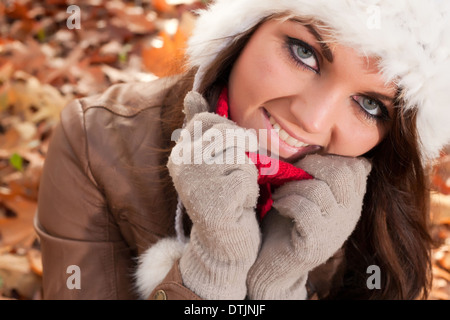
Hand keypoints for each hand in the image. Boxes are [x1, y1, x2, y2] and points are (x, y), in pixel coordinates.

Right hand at [167, 91, 260, 299]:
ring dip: (246, 175)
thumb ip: (201, 128)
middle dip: (239, 154)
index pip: (206, 120)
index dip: (226, 134)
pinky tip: (237, 207)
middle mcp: (182, 165)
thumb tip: (192, 94)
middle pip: (226, 134)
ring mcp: (197, 181)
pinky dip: (250, 193)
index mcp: (179, 154)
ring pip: (240, 155)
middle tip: (232, 178)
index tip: (228, 156)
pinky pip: (248, 177)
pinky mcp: (217, 198)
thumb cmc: (220, 198)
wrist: (222, 244)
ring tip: (233, 192)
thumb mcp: (208, 161)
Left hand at [246, 154, 371, 299]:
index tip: (306, 165)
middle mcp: (348, 217)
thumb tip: (316, 146)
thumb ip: (317, 175)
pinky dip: (287, 202)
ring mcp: (334, 232)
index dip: (329, 158)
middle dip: (311, 166)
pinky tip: (278, 206)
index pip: (356, 167)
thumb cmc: (285, 221)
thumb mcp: (306, 194)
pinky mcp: (315, 244)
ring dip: (293, 186)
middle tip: (291, 174)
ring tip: (280, 194)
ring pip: (319, 190)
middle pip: (342, 173)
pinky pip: (305, 209)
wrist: (271, 263)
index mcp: (349, 202)